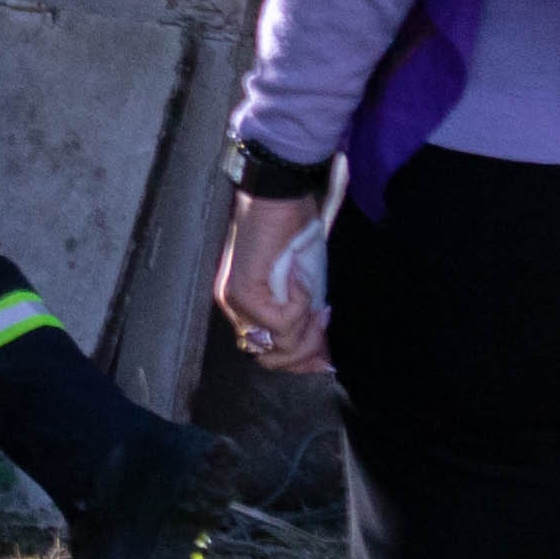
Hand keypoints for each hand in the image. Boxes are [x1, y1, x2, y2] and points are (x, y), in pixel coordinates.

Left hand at [211, 187, 334, 377]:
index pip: (270, 355)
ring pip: (279, 346)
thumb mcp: (306, 290)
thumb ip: (306, 323)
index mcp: (246, 308)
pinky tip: (300, 281)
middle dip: (307, 348)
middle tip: (323, 320)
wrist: (281, 198)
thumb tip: (321, 360)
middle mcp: (234, 310)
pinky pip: (283, 321)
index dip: (301, 359)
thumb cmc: (295, 235)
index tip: (325, 353)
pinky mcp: (242, 294)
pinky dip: (301, 304)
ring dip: (307, 327)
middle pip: (273, 359)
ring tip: (315, 302)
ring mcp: (235, 304)